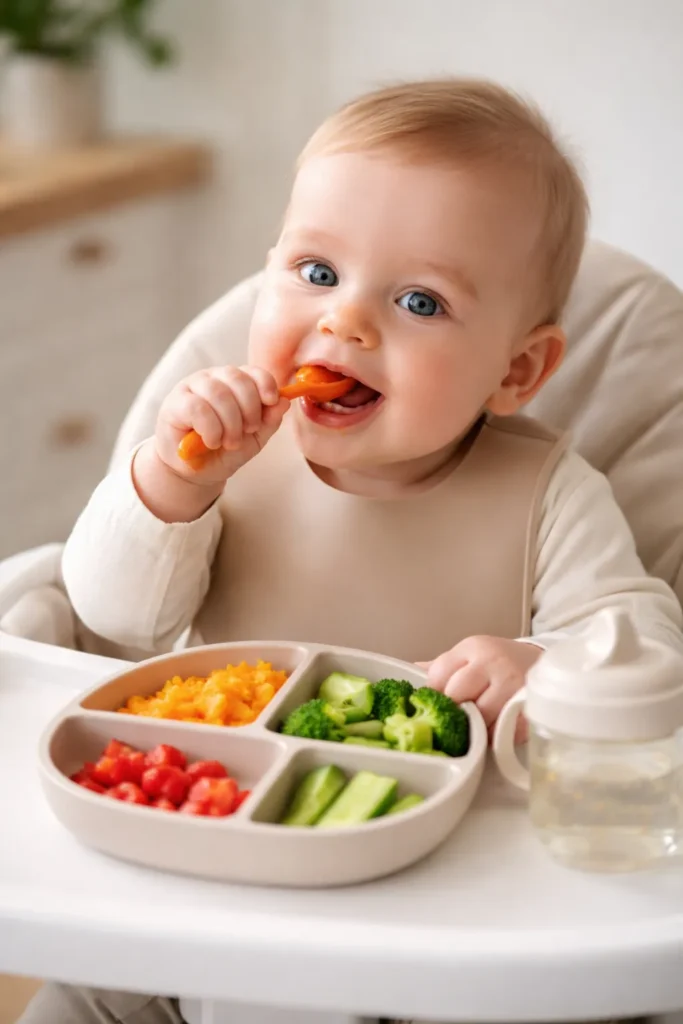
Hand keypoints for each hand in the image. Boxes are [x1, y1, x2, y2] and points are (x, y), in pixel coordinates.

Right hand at [155, 365, 288, 486]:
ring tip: (228, 442)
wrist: (195, 472)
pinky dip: (211, 428)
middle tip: (248, 431)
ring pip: (218, 393)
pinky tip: (212, 441)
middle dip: (249, 409)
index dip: (265, 383)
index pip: (253, 371)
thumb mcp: (254, 439)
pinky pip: (198, 408)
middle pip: (237, 379)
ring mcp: (191, 388)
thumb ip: (269, 421)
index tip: (271, 401)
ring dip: (230, 423)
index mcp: (234, 383)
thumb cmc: (223, 451)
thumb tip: (284, 401)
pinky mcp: (175, 403)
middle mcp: (213, 379)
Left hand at [418, 636, 541, 741]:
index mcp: (472, 648)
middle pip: (457, 697)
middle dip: (454, 711)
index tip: (437, 704)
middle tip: (457, 719)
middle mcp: (493, 662)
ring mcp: (514, 684)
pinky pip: (505, 730)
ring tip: (477, 726)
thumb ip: (440, 668)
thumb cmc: (495, 662)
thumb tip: (406, 675)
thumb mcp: (468, 656)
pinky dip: (497, 736)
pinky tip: (495, 730)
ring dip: (477, 728)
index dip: (433, 695)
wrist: (539, 661)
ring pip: (482, 718)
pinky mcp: (530, 705)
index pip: (438, 676)